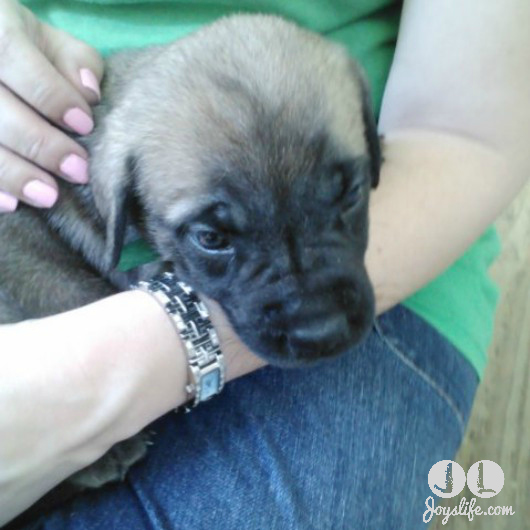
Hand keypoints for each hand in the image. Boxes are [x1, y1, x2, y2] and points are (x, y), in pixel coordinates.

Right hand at [0, 0, 102, 212]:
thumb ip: (74, 60)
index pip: (12, 54)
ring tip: (48, 197)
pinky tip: (10, 204)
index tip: (84, 125)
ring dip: (10, 172)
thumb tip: (90, 91)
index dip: (49, 93)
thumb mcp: (49, 43)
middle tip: (77, 170)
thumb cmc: (24, 51)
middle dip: (38, 141)